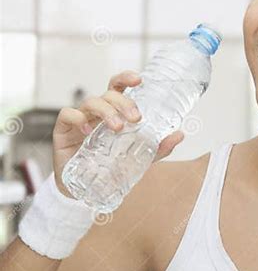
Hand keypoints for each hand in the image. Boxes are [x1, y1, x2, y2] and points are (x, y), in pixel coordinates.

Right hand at [52, 70, 183, 195]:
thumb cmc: (110, 167)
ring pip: (90, 101)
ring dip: (106, 111)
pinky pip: (67, 115)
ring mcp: (80, 120)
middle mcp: (97, 113)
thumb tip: (180, 134)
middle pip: (108, 94)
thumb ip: (158, 147)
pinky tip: (87, 132)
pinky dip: (78, 119)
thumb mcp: (138, 158)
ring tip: (117, 128)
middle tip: (135, 118)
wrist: (83, 191)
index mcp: (113, 112)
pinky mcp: (63, 130)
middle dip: (123, 101)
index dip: (126, 78)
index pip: (118, 87)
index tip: (139, 79)